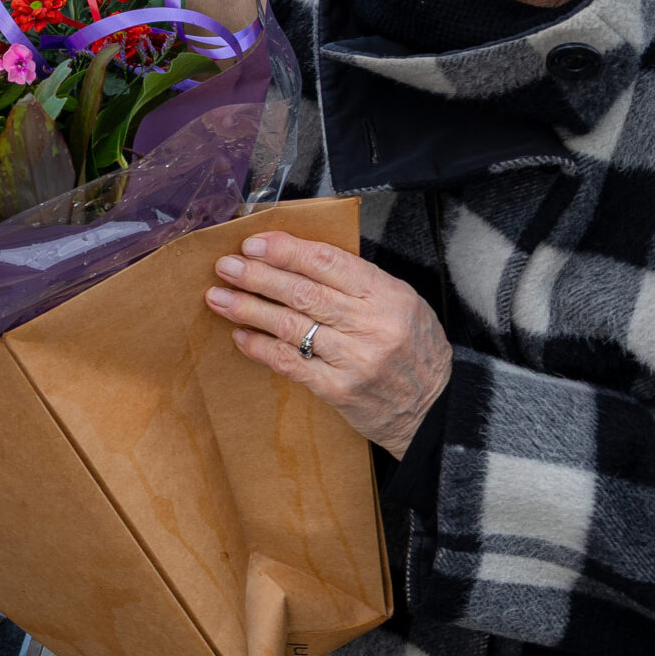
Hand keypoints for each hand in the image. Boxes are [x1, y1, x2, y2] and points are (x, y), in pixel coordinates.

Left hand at [206, 230, 449, 457]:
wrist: (437, 411)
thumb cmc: (415, 351)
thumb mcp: (401, 304)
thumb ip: (357, 283)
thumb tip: (296, 259)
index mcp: (388, 294)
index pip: (327, 260)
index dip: (285, 249)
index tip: (252, 243)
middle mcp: (372, 324)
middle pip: (302, 291)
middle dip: (257, 276)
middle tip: (225, 266)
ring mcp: (355, 359)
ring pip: (290, 325)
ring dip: (248, 309)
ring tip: (217, 297)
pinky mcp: (339, 390)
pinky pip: (289, 363)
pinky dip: (260, 348)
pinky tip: (239, 336)